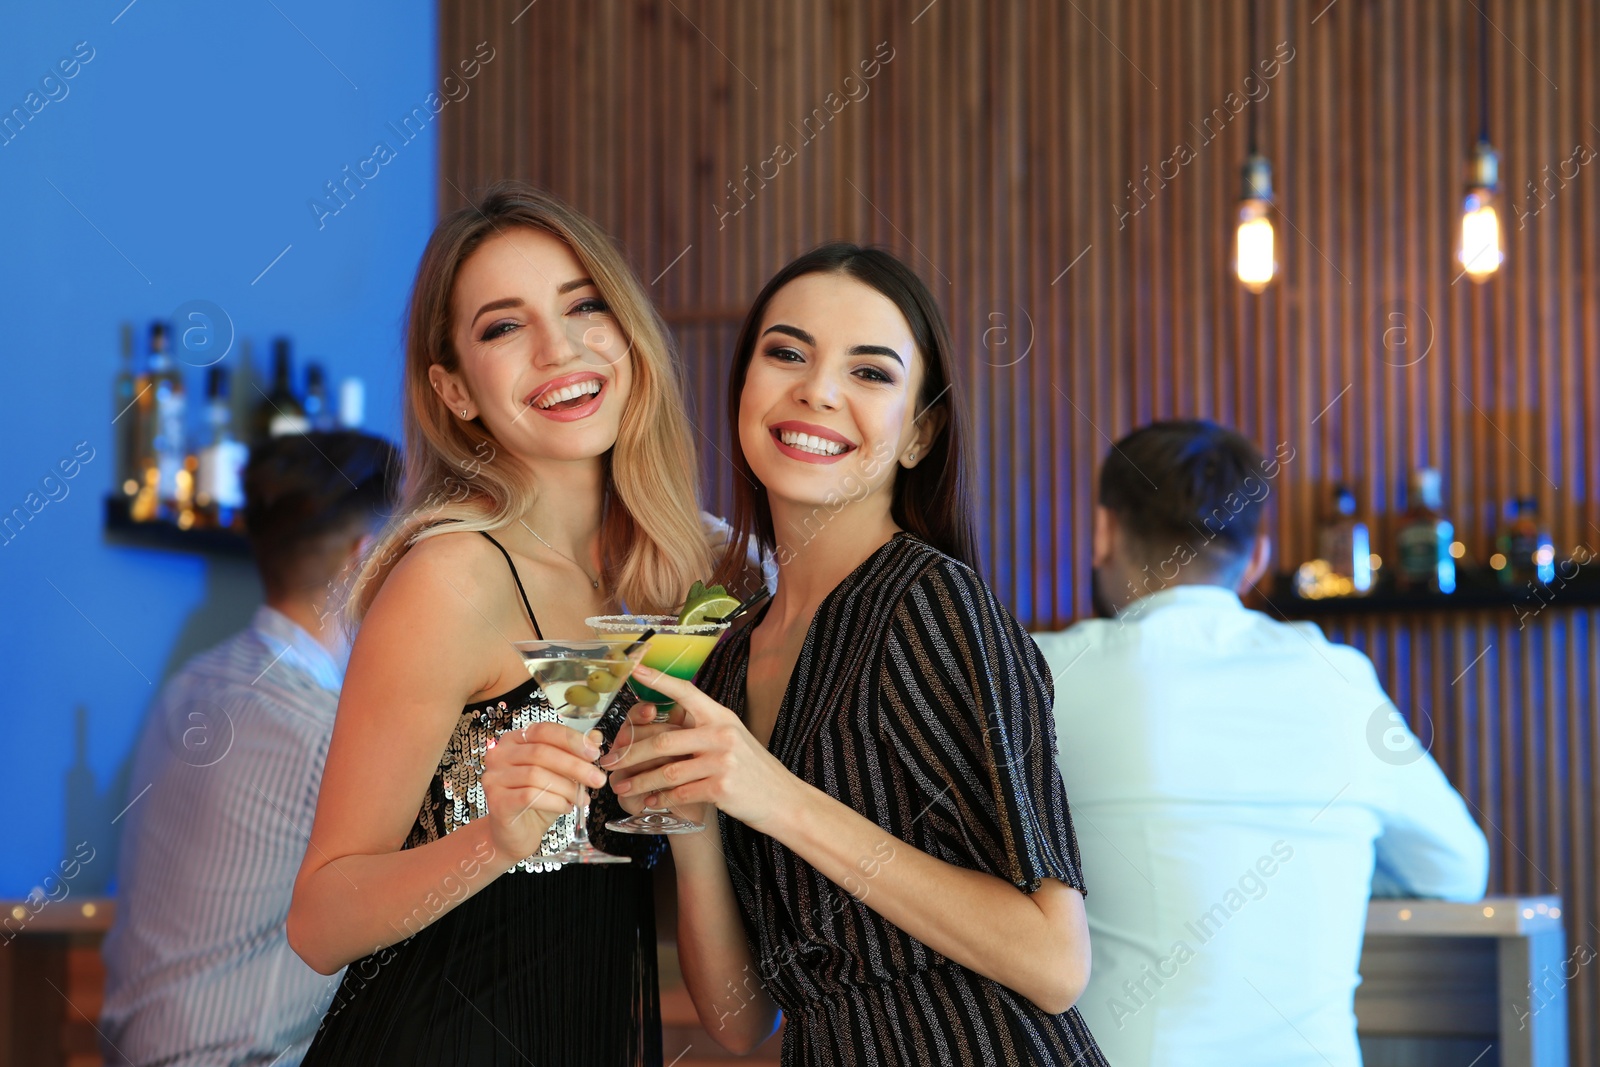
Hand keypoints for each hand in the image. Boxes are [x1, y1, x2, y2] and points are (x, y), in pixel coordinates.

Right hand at [481, 722, 604, 860]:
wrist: (515, 835)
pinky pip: (530, 796)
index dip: (571, 740)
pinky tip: (566, 807)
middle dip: (575, 766)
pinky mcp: (496, 801)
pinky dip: (555, 801)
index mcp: (514, 740)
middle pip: (541, 752)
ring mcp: (494, 778)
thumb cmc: (536, 801)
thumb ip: (575, 754)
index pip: (544, 730)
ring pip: (536, 775)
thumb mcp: (560, 775)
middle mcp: (499, 755)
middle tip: (598, 779)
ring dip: (567, 787)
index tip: (594, 754)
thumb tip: (596, 737)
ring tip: (582, 799)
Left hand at [601, 665, 796, 831]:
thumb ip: (702, 731)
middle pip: (663, 740)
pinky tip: (649, 802)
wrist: (783, 800)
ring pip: (667, 771)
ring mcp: (722, 761)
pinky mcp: (721, 788)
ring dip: (639, 781)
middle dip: (630, 754)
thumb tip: (661, 729)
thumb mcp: (733, 739)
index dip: (658, 679)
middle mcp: (722, 734)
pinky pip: (680, 793)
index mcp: (721, 717)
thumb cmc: (753, 770)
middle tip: (609, 761)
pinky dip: (660, 799)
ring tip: (621, 787)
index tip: (634, 668)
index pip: (686, 692)